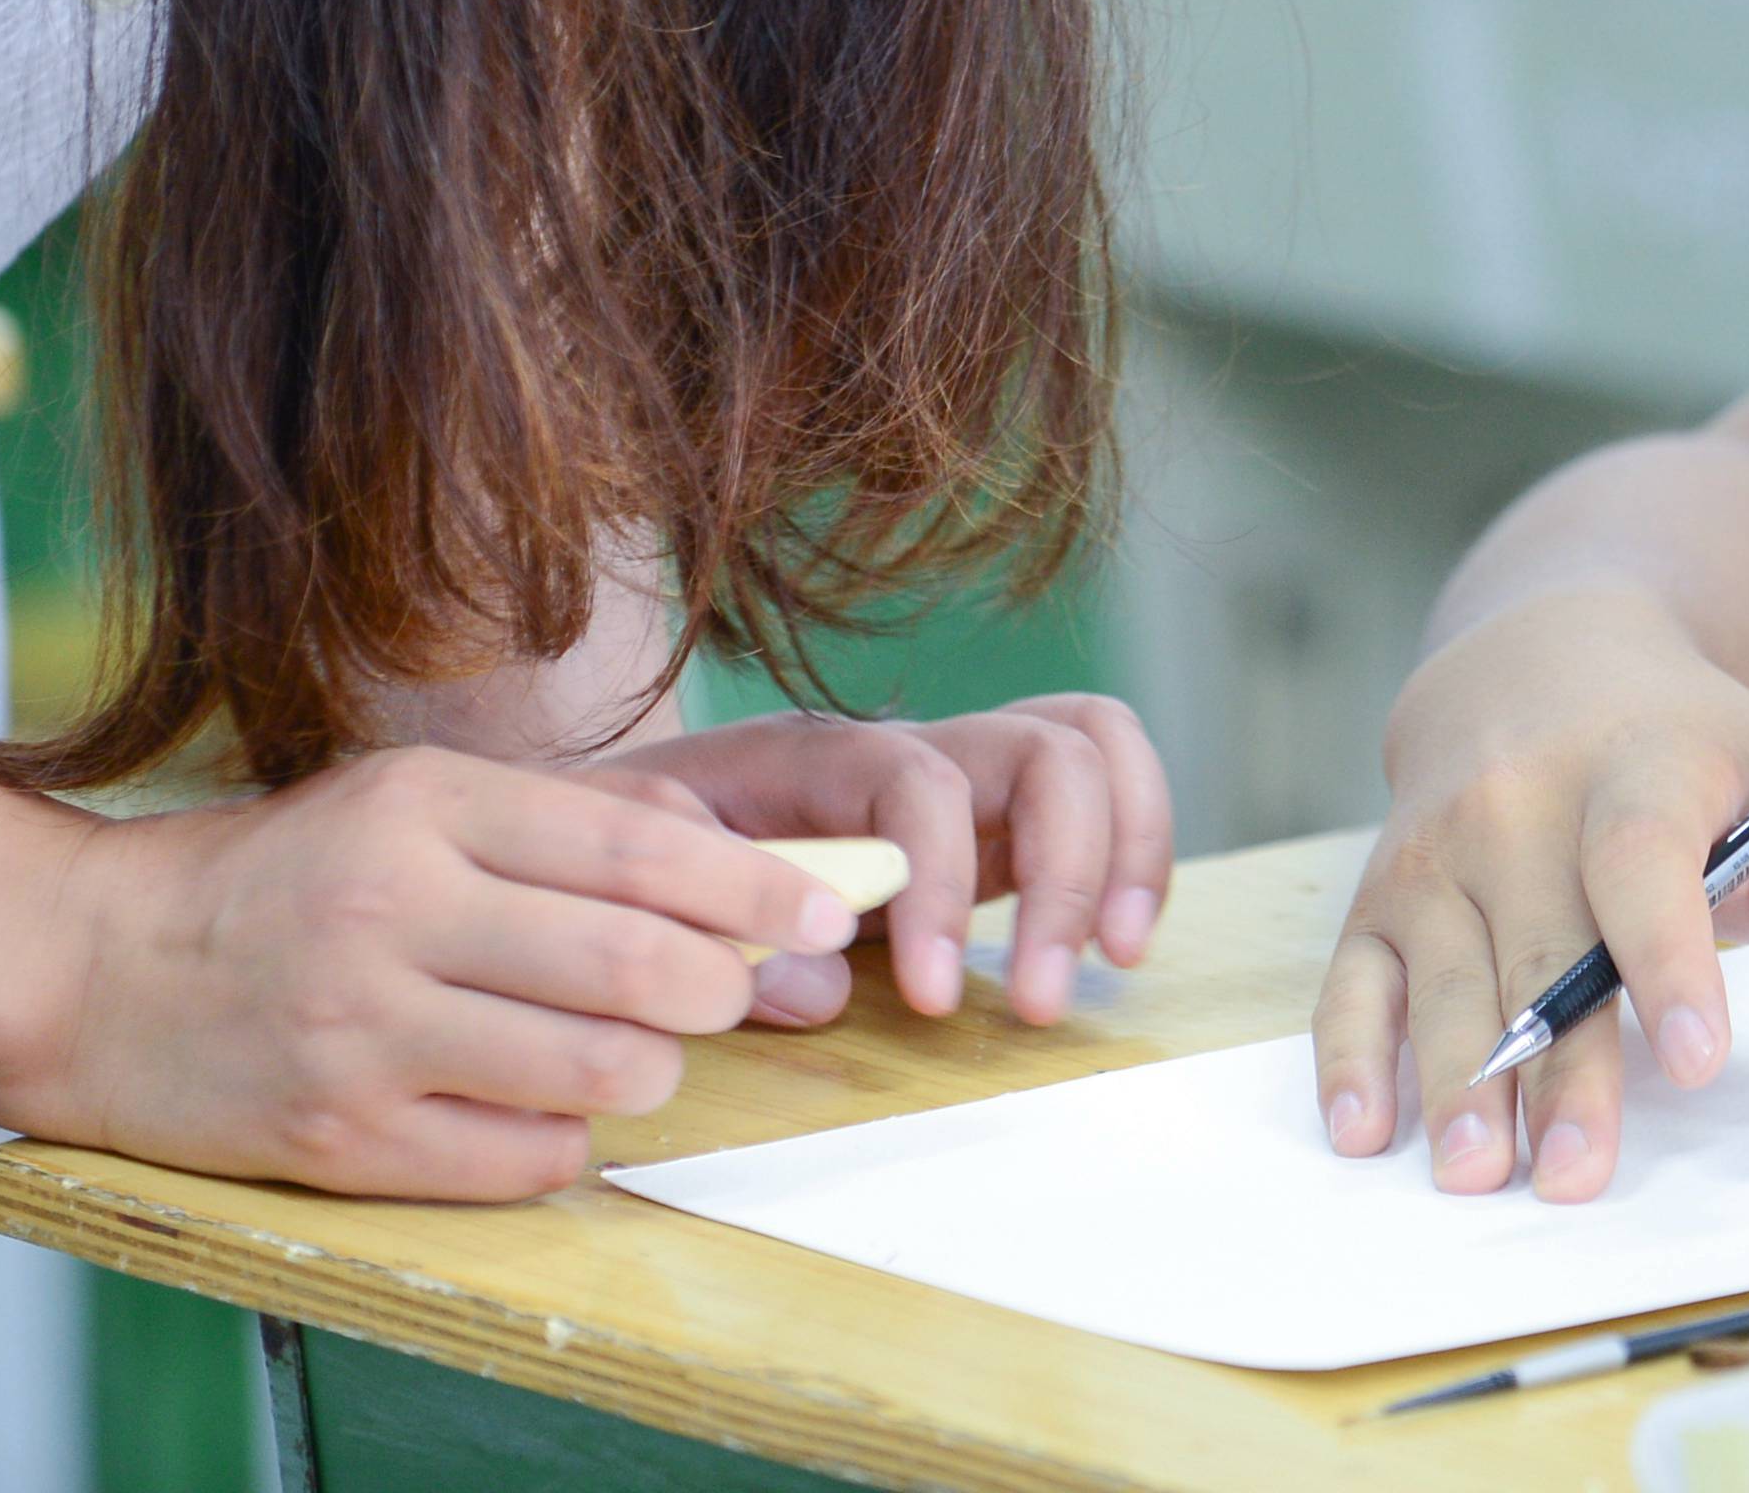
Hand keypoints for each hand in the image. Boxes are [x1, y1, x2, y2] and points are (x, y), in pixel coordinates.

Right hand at [14, 743, 861, 1198]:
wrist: (95, 969)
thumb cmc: (289, 877)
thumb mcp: (416, 799)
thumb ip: (570, 824)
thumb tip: (740, 868)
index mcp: (426, 806)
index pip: (640, 850)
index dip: (760, 887)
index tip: (834, 908)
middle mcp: (394, 911)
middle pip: (637, 967)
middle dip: (723, 988)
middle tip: (735, 994)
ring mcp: (362, 1032)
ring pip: (596, 1074)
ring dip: (650, 1072)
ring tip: (632, 1052)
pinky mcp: (336, 1140)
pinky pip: (521, 1162)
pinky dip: (563, 1143)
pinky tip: (538, 1110)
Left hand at [612, 694, 1172, 1031]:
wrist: (616, 831)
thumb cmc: (623, 849)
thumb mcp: (631, 870)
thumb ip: (713, 919)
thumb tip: (821, 987)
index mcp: (818, 754)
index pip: (919, 781)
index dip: (941, 881)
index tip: (931, 999)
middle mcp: (908, 748)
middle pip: (1046, 745)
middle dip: (1066, 872)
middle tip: (1040, 1003)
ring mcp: (960, 777)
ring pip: (1093, 747)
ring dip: (1128, 849)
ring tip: (1115, 960)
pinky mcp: (991, 825)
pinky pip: (1096, 796)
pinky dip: (1131, 855)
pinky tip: (1112, 946)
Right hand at [1316, 588, 1748, 1204]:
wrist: (1541, 665)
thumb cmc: (1685, 755)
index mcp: (1637, 765)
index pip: (1642, 859)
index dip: (1667, 959)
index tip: (1699, 1060)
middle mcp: (1518, 800)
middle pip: (1542, 947)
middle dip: (1559, 1068)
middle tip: (1580, 1173)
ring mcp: (1436, 847)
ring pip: (1446, 977)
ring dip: (1457, 1081)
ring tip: (1477, 1173)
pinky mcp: (1379, 893)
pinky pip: (1353, 979)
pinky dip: (1351, 1057)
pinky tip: (1365, 1129)